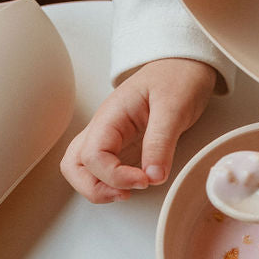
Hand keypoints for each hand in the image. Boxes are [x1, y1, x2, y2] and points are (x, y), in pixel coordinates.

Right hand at [60, 58, 217, 202]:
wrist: (184, 64)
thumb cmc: (176, 77)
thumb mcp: (174, 107)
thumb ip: (161, 142)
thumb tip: (153, 175)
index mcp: (111, 115)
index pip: (93, 155)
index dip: (115, 176)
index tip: (145, 180)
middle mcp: (104, 127)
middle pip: (74, 165)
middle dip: (95, 188)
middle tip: (127, 194)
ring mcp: (110, 137)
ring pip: (82, 169)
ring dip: (98, 188)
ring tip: (128, 192)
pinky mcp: (121, 145)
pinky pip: (102, 169)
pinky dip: (111, 183)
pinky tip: (134, 184)